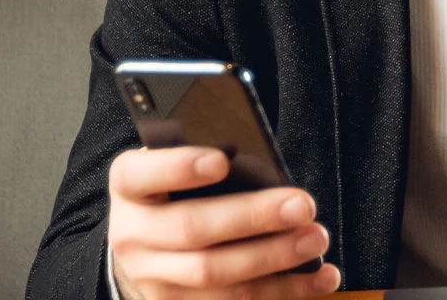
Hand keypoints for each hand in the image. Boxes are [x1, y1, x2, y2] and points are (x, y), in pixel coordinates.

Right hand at [107, 146, 342, 299]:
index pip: (140, 174)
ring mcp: (153, 280)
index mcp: (128, 188)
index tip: (221, 160)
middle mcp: (132, 236)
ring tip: (314, 239)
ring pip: (215, 275)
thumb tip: (256, 164)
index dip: (178, 168)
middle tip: (301, 205)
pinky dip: (284, 292)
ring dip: (274, 258)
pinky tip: (317, 277)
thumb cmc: (171, 196)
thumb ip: (199, 162)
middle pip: (191, 229)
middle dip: (252, 217)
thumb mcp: (171, 170)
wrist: (142, 253)